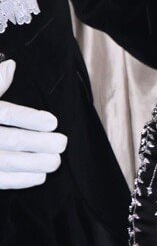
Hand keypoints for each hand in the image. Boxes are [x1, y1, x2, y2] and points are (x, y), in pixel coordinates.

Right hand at [0, 59, 66, 189]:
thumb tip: (11, 65)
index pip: (5, 113)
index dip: (29, 118)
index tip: (53, 122)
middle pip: (9, 139)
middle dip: (39, 143)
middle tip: (62, 143)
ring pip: (5, 161)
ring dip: (34, 163)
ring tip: (56, 161)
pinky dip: (18, 180)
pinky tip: (39, 178)